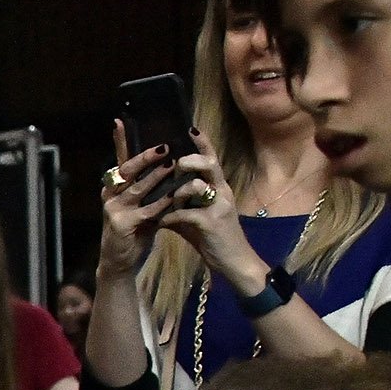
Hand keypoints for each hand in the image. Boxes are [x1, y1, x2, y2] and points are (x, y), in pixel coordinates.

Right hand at [97, 122, 179, 277]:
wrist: (121, 262)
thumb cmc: (134, 231)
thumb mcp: (142, 205)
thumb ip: (150, 187)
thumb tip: (168, 164)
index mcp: (115, 188)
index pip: (120, 160)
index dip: (120, 141)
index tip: (120, 121)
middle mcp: (110, 195)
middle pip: (127, 170)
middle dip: (145, 157)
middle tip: (164, 146)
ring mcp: (113, 210)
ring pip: (137, 188)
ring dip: (155, 177)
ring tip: (172, 165)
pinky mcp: (121, 225)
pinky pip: (145, 211)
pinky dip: (160, 204)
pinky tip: (173, 197)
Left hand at [153, 134, 257, 281]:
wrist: (232, 262)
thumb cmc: (212, 237)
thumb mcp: (194, 217)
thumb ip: (180, 204)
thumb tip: (158, 196)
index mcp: (219, 187)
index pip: (212, 159)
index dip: (203, 143)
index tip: (191, 127)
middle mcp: (222, 192)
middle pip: (209, 164)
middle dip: (190, 160)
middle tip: (176, 164)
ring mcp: (219, 206)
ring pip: (197, 186)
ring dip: (177, 191)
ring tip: (169, 201)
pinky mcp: (212, 223)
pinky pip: (187, 213)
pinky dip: (171, 217)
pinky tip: (162, 223)